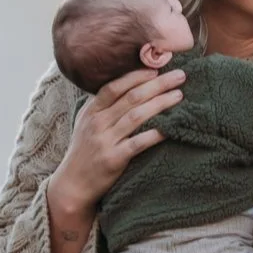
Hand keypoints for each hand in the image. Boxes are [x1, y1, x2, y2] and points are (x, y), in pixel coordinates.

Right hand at [48, 65, 185, 226]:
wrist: (73, 184)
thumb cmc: (84, 151)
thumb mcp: (85, 124)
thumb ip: (102, 106)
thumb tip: (127, 85)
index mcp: (91, 111)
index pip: (114, 87)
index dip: (137, 76)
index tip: (156, 69)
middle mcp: (97, 123)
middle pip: (131, 98)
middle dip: (157, 85)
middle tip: (179, 76)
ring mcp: (105, 141)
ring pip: (136, 116)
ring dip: (160, 104)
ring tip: (179, 96)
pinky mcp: (114, 159)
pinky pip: (138, 143)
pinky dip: (155, 134)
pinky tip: (170, 128)